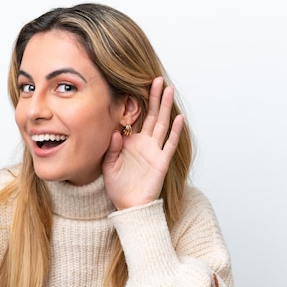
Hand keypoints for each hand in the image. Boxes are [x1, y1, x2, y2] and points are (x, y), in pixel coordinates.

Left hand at [102, 77, 183, 209]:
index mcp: (129, 142)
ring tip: (169, 90)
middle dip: (154, 97)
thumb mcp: (108, 165)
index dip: (135, 103)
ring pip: (161, 124)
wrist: (129, 206)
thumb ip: (112, 148)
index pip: (134, 118)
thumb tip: (116, 131)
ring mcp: (154, 151)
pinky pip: (169, 144)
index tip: (135, 84)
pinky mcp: (161, 162)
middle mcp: (144, 143)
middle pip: (151, 115)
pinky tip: (178, 118)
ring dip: (165, 107)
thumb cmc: (117, 187)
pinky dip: (174, 131)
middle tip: (156, 79)